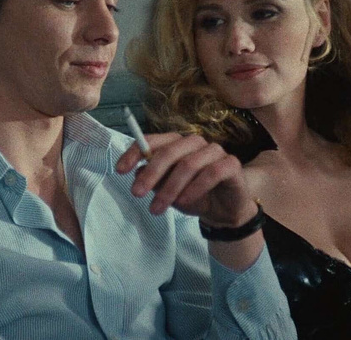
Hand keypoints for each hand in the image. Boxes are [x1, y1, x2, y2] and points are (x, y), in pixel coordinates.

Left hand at [116, 133, 256, 226]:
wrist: (224, 211)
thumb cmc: (194, 196)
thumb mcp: (167, 191)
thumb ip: (154, 180)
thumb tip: (137, 172)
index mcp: (176, 144)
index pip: (152, 140)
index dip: (134, 153)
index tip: (119, 170)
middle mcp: (195, 142)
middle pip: (169, 151)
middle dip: (150, 174)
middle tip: (136, 194)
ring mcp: (214, 151)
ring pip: (188, 164)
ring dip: (170, 188)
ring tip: (158, 208)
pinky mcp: (231, 164)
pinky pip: (212, 173)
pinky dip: (195, 188)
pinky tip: (184, 202)